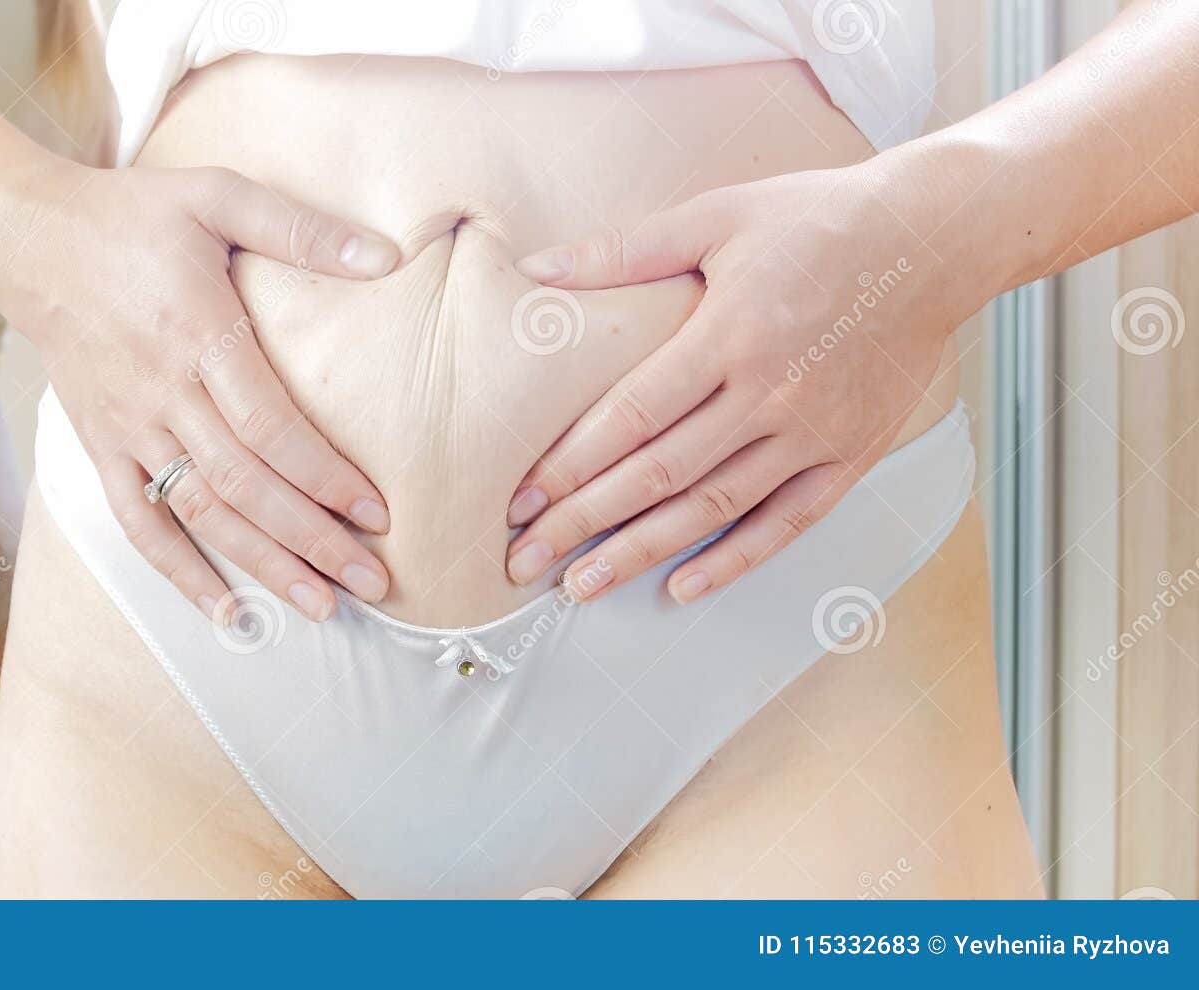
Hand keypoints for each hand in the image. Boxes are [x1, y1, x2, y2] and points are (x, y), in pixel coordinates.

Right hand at [9, 164, 401, 623]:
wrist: (29, 239)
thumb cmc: (133, 215)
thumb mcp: (217, 195)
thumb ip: (301, 228)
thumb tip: (387, 254)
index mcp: (198, 332)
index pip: (271, 427)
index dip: (325, 476)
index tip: (377, 513)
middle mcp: (162, 392)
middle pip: (244, 485)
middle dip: (311, 539)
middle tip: (372, 582)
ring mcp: (126, 427)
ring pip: (199, 513)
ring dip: (261, 566)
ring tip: (320, 607)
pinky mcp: (100, 446)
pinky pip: (137, 523)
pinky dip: (179, 572)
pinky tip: (227, 612)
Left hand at [503, 159, 985, 603]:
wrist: (932, 240)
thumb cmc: (815, 220)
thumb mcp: (716, 216)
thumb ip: (624, 251)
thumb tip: (536, 267)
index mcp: (729, 334)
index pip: (630, 417)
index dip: (569, 464)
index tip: (519, 500)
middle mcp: (769, 393)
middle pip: (659, 474)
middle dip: (584, 522)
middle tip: (526, 559)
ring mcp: (813, 431)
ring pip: (713, 508)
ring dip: (642, 553)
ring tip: (582, 586)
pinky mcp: (849, 455)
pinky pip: (786, 522)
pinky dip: (735, 559)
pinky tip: (683, 586)